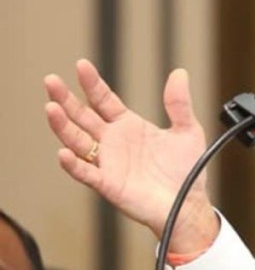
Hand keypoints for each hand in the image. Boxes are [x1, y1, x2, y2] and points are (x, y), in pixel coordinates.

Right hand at [43, 59, 218, 252]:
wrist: (189, 204)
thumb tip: (179, 73)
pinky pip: (86, 173)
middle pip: (83, 117)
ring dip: (63, 126)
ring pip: (78, 142)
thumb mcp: (187, 130)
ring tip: (51, 108)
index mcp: (129, 126)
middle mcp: (114, 142)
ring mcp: (108, 163)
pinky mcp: (109, 185)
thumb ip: (179, 103)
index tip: (81, 65)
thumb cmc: (186, 171)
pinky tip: (64, 152)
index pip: (104, 100)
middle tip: (50, 81)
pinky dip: (74, 164)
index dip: (92, 84)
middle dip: (66, 99)